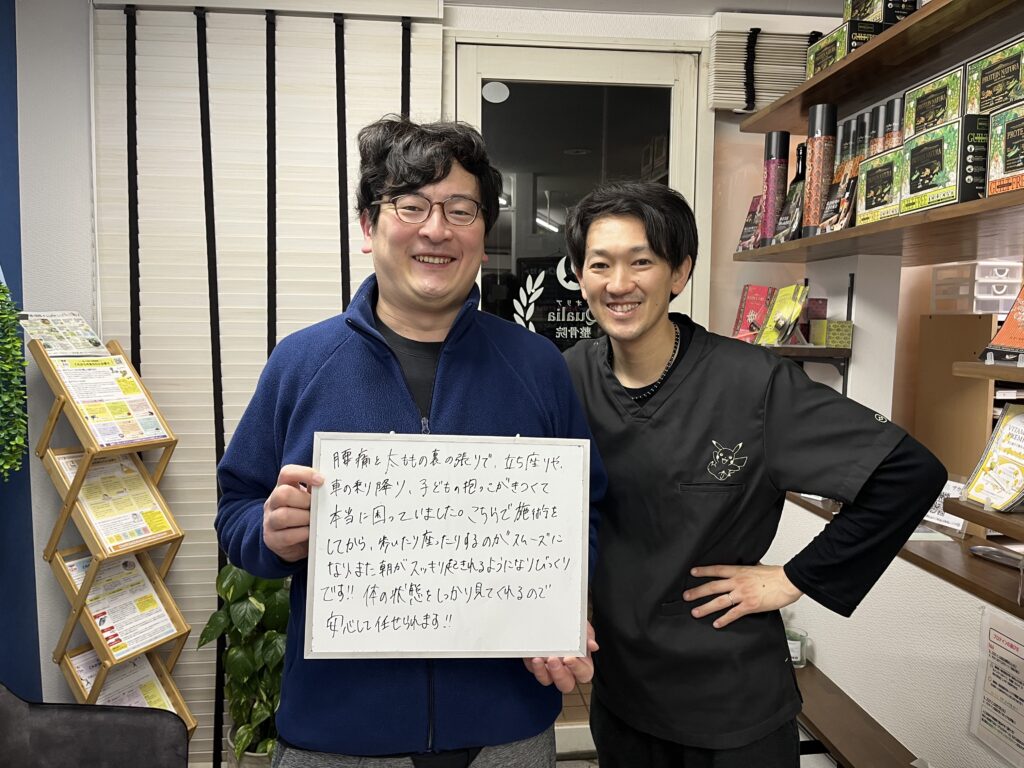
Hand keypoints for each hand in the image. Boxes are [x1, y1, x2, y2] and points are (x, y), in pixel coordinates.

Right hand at [263, 465, 323, 561]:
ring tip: (315, 522)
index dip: (304, 474)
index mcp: (283, 487)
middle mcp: (273, 502)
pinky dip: (303, 534)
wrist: (294, 543)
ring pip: (284, 516)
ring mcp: (270, 521)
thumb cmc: (305, 516)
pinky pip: (288, 536)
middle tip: (317, 508)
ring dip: (305, 518)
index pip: (287, 473)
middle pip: (283, 494)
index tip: (322, 481)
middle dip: (305, 501)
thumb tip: (333, 484)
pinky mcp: (272, 539)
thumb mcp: (309, 500)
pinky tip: (310, 533)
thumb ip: (316, 491)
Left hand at [523, 621, 597, 692]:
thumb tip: (593, 646)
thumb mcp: (582, 626)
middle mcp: (566, 669)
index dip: (577, 668)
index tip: (570, 658)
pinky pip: (532, 669)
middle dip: (559, 674)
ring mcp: (550, 669)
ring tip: (537, 659)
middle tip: (553, 660)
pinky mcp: (536, 664)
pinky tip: (530, 654)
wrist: (554, 615)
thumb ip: (588, 635)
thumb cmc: (571, 624)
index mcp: (581, 663)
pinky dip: (530, 663)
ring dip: (541, 672)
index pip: (584, 673)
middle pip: (565, 684)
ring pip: (546, 680)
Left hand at [683, 564, 801, 628]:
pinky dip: (724, 619)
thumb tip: (748, 566)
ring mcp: (743, 594)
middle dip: (698, 592)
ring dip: (706, 607)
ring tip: (695, 612)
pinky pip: (734, 614)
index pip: (717, 570)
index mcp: (740, 571)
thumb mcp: (759, 567)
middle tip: (686, 596)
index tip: (692, 572)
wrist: (788, 581)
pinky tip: (716, 624)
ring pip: (719, 601)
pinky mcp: (750, 605)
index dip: (704, 571)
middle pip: (713, 587)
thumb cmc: (777, 575)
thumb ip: (749, 568)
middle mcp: (738, 582)